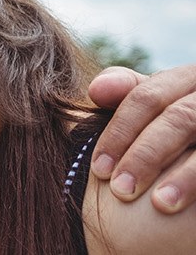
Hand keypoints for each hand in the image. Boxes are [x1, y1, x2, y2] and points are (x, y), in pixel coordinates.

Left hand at [89, 64, 195, 213]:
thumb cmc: (179, 133)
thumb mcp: (157, 109)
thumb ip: (127, 94)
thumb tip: (96, 90)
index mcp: (187, 77)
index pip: (146, 96)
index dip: (119, 132)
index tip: (99, 170)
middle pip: (179, 118)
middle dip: (146, 155)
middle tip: (121, 190)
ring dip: (185, 176)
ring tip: (161, 203)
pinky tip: (185, 205)